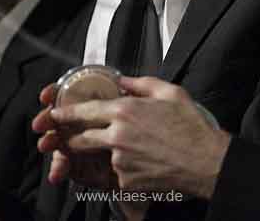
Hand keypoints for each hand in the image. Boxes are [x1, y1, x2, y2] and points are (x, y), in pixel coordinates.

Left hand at [47, 76, 230, 199]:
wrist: (206, 162)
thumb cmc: (191, 126)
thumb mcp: (169, 92)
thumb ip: (140, 83)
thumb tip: (122, 79)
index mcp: (125, 110)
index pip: (84, 111)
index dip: (64, 113)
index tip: (53, 114)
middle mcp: (117, 136)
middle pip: (80, 138)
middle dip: (70, 138)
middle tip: (67, 137)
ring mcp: (120, 161)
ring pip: (99, 157)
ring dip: (103, 154)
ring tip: (125, 151)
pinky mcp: (127, 181)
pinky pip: (116, 174)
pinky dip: (122, 170)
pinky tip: (142, 163)